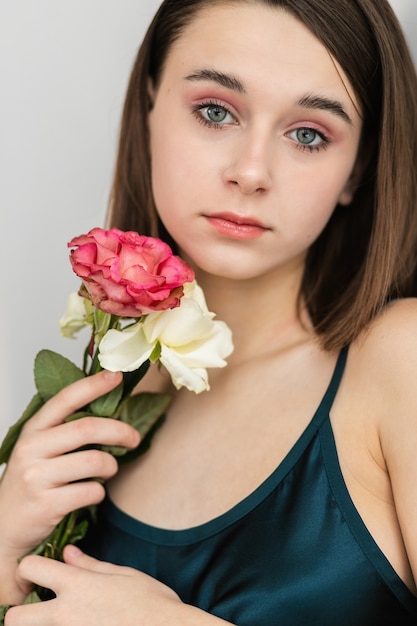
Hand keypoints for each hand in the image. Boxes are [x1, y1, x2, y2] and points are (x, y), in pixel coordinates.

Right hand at [0, 370, 139, 603]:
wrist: (3, 527)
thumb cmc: (30, 483)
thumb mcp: (40, 449)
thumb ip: (66, 431)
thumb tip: (109, 409)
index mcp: (33, 430)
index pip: (65, 399)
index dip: (93, 385)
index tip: (116, 375)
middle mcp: (32, 448)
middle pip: (87, 429)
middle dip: (118, 431)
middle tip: (133, 438)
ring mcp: (36, 476)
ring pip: (94, 462)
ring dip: (110, 467)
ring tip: (107, 471)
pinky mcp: (46, 504)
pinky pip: (91, 491)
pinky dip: (99, 493)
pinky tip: (89, 494)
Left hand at [5, 546, 181, 625]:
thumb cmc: (152, 602)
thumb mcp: (122, 575)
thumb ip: (89, 565)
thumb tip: (67, 553)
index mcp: (77, 585)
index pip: (30, 568)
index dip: (30, 568)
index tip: (39, 573)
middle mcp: (66, 614)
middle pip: (14, 619)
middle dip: (18, 615)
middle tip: (35, 611)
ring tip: (61, 621)